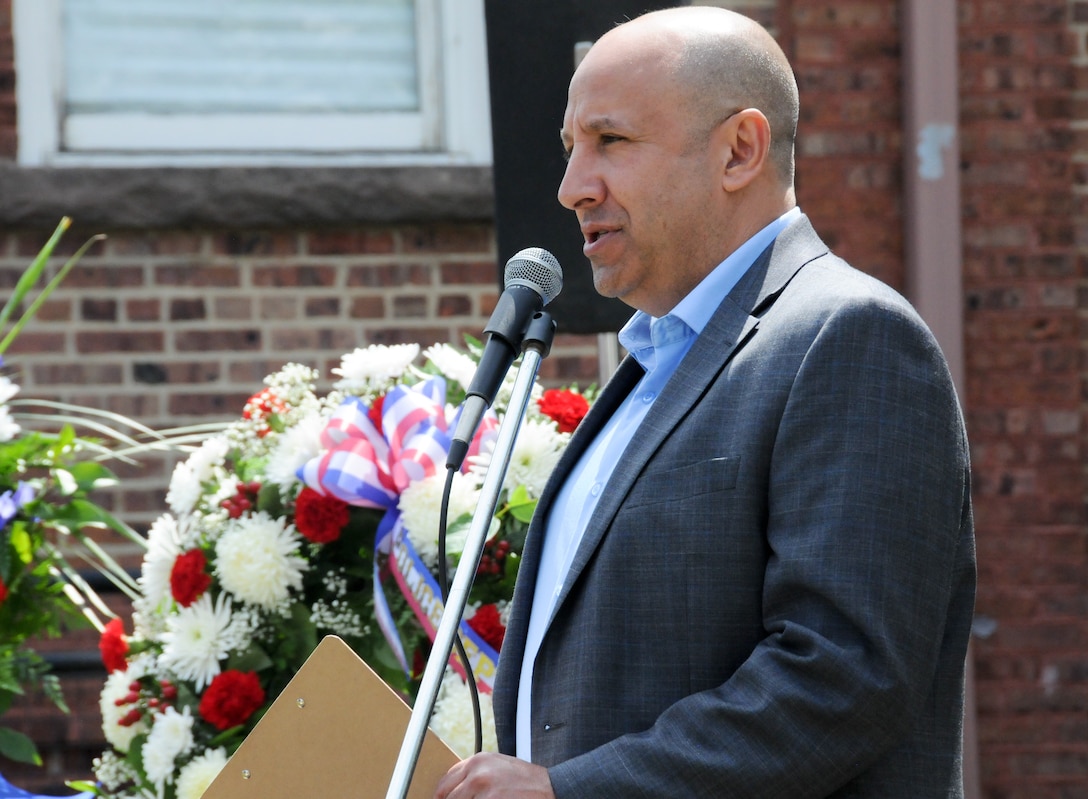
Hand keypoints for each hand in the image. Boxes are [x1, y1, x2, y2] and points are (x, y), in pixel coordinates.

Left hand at [433, 752, 554, 798]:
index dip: (442, 795)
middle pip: (447, 796)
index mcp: (478, 760)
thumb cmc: (526, 781)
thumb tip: (454, 790)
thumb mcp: (498, 767)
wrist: (549, 788)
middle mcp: (477, 772)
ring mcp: (482, 788)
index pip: (446, 781)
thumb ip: (475, 774)